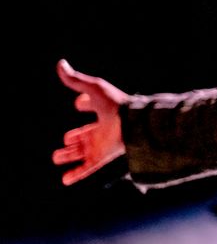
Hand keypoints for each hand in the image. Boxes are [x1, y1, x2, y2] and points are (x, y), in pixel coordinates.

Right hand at [54, 59, 128, 184]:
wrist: (132, 123)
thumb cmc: (114, 103)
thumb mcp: (93, 88)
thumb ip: (75, 79)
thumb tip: (60, 64)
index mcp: (104, 110)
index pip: (93, 107)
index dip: (85, 103)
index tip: (79, 103)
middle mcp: (103, 128)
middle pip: (87, 135)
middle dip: (76, 138)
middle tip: (65, 140)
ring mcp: (103, 144)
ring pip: (84, 152)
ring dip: (71, 155)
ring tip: (56, 157)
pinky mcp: (102, 157)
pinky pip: (88, 168)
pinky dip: (77, 174)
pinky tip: (65, 180)